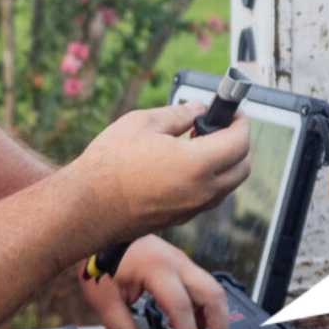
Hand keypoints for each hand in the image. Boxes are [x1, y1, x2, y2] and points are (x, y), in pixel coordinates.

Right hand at [71, 102, 250, 243]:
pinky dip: (208, 181)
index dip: (240, 122)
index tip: (232, 112)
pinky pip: (207, 199)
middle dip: (237, 144)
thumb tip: (196, 109)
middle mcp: (200, 191)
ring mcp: (191, 208)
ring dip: (224, 165)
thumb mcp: (142, 124)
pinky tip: (183, 166)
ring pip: (227, 187)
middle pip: (242, 168)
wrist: (87, 206)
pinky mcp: (178, 219)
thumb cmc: (108, 165)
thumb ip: (177, 114)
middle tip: (218, 127)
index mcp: (197, 164)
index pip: (239, 142)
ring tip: (197, 145)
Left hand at [78, 235, 228, 328]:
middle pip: (213, 293)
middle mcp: (175, 262)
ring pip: (212, 288)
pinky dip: (203, 305)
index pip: (181, 306)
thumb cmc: (99, 257)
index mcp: (156, 269)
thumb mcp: (104, 297)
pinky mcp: (180, 262)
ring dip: (213, 315)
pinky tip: (187, 321)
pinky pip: (202, 284)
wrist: (100, 229)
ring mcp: (181, 260)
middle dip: (218, 324)